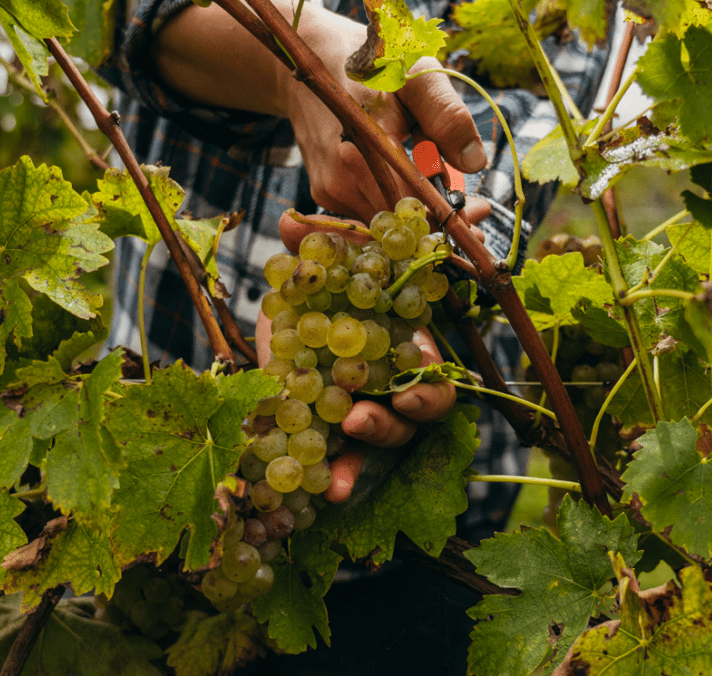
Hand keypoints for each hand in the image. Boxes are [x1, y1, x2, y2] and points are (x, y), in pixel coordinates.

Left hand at [257, 211, 473, 502]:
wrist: (279, 330)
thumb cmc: (312, 298)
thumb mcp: (311, 274)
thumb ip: (312, 250)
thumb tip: (289, 219)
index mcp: (398, 346)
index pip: (432, 375)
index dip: (427, 390)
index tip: (407, 391)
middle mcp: (390, 385)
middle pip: (414, 416)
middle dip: (395, 421)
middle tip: (358, 417)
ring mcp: (363, 413)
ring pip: (383, 441)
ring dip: (363, 453)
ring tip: (337, 466)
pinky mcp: (330, 435)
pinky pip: (341, 463)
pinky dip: (334, 478)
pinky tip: (323, 492)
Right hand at [282, 14, 486, 221]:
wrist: (315, 62)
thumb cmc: (372, 64)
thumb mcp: (417, 75)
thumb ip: (446, 116)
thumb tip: (474, 163)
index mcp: (367, 150)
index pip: (416, 208)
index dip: (450, 219)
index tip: (478, 214)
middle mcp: (343, 179)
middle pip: (401, 224)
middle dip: (439, 219)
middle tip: (474, 209)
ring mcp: (331, 190)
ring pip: (386, 220)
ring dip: (416, 208)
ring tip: (432, 172)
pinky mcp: (326, 194)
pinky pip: (369, 210)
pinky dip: (393, 200)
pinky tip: (400, 171)